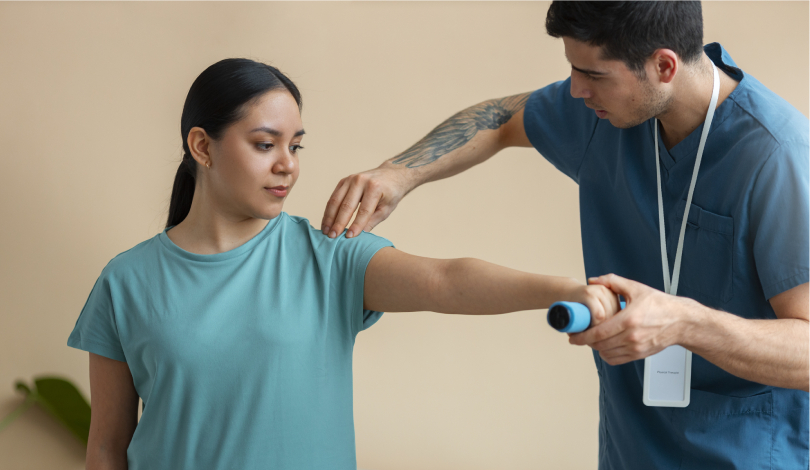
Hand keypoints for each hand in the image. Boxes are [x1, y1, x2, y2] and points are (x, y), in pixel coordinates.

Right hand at [321, 166, 409, 237]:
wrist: (390, 174)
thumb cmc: (390, 193)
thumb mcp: (387, 209)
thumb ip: (373, 221)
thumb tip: (360, 235)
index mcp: (375, 187)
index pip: (364, 210)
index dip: (356, 224)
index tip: (349, 237)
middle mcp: (361, 181)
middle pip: (347, 205)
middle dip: (339, 223)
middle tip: (333, 237)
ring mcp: (350, 179)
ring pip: (335, 201)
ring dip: (329, 218)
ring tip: (326, 232)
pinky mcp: (343, 181)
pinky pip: (333, 197)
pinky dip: (328, 211)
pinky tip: (326, 223)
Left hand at [569, 274, 698, 364]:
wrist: (681, 321)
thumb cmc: (661, 305)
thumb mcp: (636, 288)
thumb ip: (613, 281)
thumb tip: (594, 280)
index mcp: (629, 320)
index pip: (599, 333)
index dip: (582, 336)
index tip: (572, 335)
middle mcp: (632, 337)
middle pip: (600, 345)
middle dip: (585, 341)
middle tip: (578, 335)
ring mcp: (636, 348)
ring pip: (606, 354)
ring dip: (595, 348)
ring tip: (591, 339)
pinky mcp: (640, 355)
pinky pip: (616, 360)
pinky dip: (606, 355)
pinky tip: (604, 346)